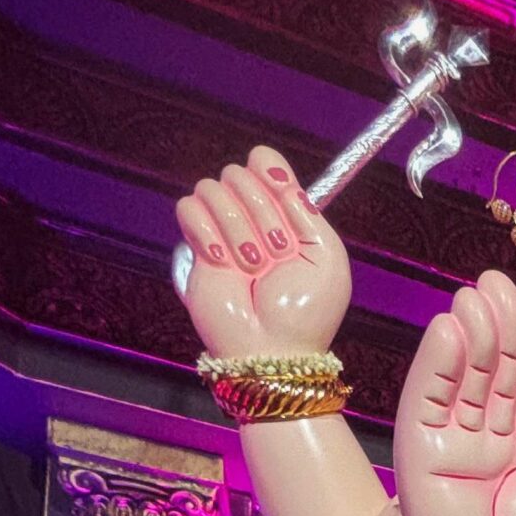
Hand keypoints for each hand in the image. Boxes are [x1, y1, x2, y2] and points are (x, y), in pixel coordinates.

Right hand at [173, 148, 350, 358]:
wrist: (271, 350)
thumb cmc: (305, 313)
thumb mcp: (328, 259)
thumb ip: (308, 212)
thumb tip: (280, 175)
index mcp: (287, 217)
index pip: (266, 165)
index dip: (269, 171)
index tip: (281, 191)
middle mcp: (254, 219)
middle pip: (239, 174)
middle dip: (260, 212)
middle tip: (275, 252)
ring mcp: (223, 231)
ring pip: (212, 189)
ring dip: (235, 228)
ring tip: (251, 265)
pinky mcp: (197, 247)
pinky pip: (188, 209)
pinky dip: (206, 233)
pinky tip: (223, 262)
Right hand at [396, 270, 515, 515]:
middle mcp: (490, 424)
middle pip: (494, 364)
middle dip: (496, 324)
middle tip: (494, 282)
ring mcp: (454, 433)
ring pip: (464, 376)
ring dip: (468, 335)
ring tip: (473, 297)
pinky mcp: (422, 446)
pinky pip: (431, 399)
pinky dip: (438, 366)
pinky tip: (447, 332)